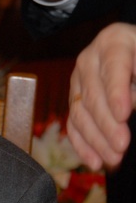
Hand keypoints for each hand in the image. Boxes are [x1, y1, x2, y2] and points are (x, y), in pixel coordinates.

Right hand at [67, 22, 135, 169]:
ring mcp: (78, 82)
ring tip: (114, 158)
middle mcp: (89, 61)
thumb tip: (134, 103)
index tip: (124, 114)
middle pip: (93, 95)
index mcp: (113, 41)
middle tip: (122, 145)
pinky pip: (74, 125)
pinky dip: (83, 146)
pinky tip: (95, 161)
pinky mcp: (74, 100)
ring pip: (81, 114)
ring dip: (96, 140)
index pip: (113, 67)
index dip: (117, 92)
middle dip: (107, 124)